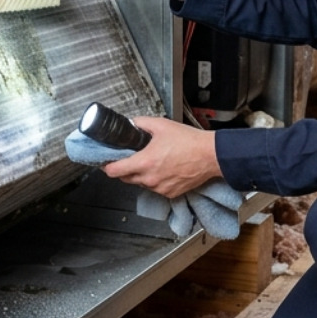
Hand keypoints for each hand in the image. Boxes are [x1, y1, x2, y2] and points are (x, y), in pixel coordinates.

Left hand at [101, 117, 220, 198]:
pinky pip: (155, 188)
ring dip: (141, 175)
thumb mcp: (161, 125)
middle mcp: (150, 179)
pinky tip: (164, 169)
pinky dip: (155, 180)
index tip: (106, 161)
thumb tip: (132, 124)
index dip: (107, 165)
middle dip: (125, 168)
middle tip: (131, 157)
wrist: (210, 155)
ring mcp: (160, 188)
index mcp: (144, 162)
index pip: (114, 171)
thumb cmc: (190, 142)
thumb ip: (141, 123)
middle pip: (125, 178)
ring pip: (141, 183)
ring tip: (152, 161)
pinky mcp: (170, 193)